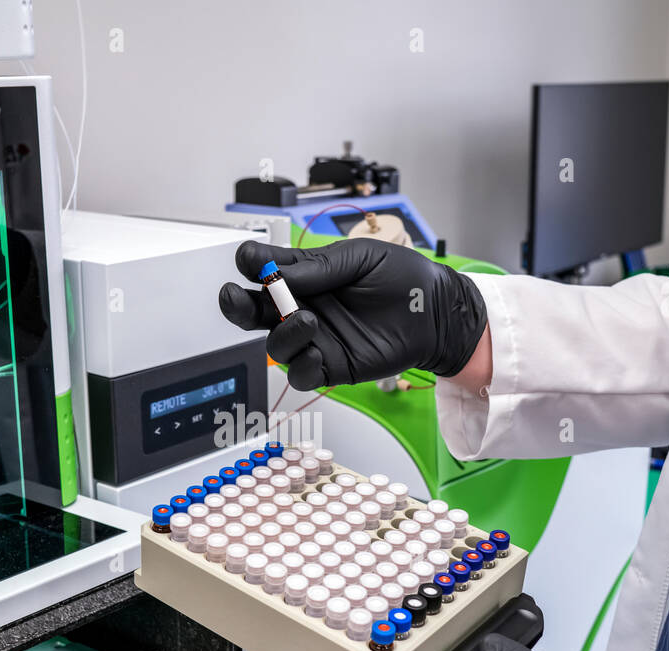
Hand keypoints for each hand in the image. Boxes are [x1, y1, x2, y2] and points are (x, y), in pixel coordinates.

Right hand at [218, 239, 486, 390]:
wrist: (435, 311)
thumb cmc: (402, 279)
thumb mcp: (360, 259)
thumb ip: (318, 267)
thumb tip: (276, 271)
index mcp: (306, 276)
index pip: (264, 271)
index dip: (251, 266)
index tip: (249, 260)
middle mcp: (304, 307)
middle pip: (255, 312)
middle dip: (238, 305)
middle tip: (233, 296)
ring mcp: (315, 339)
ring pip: (275, 346)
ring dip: (282, 334)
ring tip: (307, 321)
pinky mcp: (331, 366)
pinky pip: (301, 374)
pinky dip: (301, 365)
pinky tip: (316, 350)